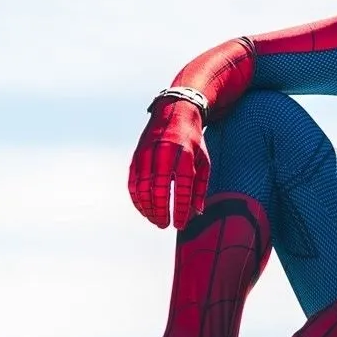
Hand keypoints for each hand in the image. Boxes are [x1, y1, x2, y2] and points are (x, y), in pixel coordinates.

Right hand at [128, 100, 210, 228]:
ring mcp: (148, 153)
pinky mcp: (137, 154)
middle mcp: (164, 152)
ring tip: (155, 220)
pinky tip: (143, 209)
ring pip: (142, 187)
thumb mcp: (204, 160)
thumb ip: (200, 187)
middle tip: (164, 225)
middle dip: (161, 212)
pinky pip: (133, 181)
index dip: (180, 209)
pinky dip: (136, 198)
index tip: (180, 224)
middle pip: (159, 189)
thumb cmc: (193, 141)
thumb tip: (196, 212)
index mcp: (185, 154)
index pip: (182, 188)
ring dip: (147, 208)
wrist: (176, 111)